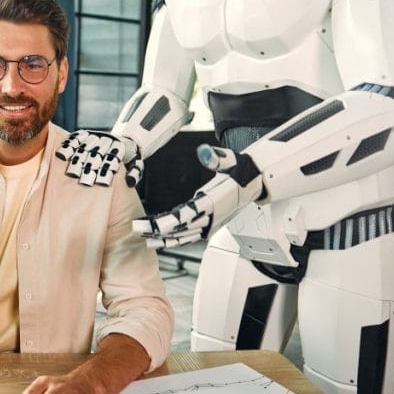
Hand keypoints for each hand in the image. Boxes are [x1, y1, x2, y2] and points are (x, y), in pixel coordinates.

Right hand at [55, 130, 142, 186]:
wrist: (126, 138)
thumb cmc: (130, 158)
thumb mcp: (136, 164)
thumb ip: (135, 173)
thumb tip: (130, 182)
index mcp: (120, 147)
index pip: (111, 160)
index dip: (105, 172)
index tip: (100, 183)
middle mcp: (108, 139)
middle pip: (96, 154)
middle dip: (89, 168)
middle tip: (83, 181)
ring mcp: (97, 135)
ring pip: (85, 147)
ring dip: (77, 160)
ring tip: (72, 173)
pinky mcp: (88, 133)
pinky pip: (77, 137)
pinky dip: (69, 145)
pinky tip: (63, 154)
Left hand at [134, 145, 262, 247]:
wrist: (256, 184)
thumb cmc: (242, 171)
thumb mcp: (231, 160)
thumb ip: (217, 157)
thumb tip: (203, 152)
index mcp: (213, 202)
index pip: (188, 215)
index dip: (170, 222)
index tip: (154, 226)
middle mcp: (212, 217)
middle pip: (181, 228)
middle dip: (158, 230)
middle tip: (137, 229)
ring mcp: (211, 225)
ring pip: (184, 236)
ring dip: (164, 239)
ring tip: (144, 239)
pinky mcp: (210, 227)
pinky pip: (189, 237)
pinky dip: (175, 240)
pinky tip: (161, 241)